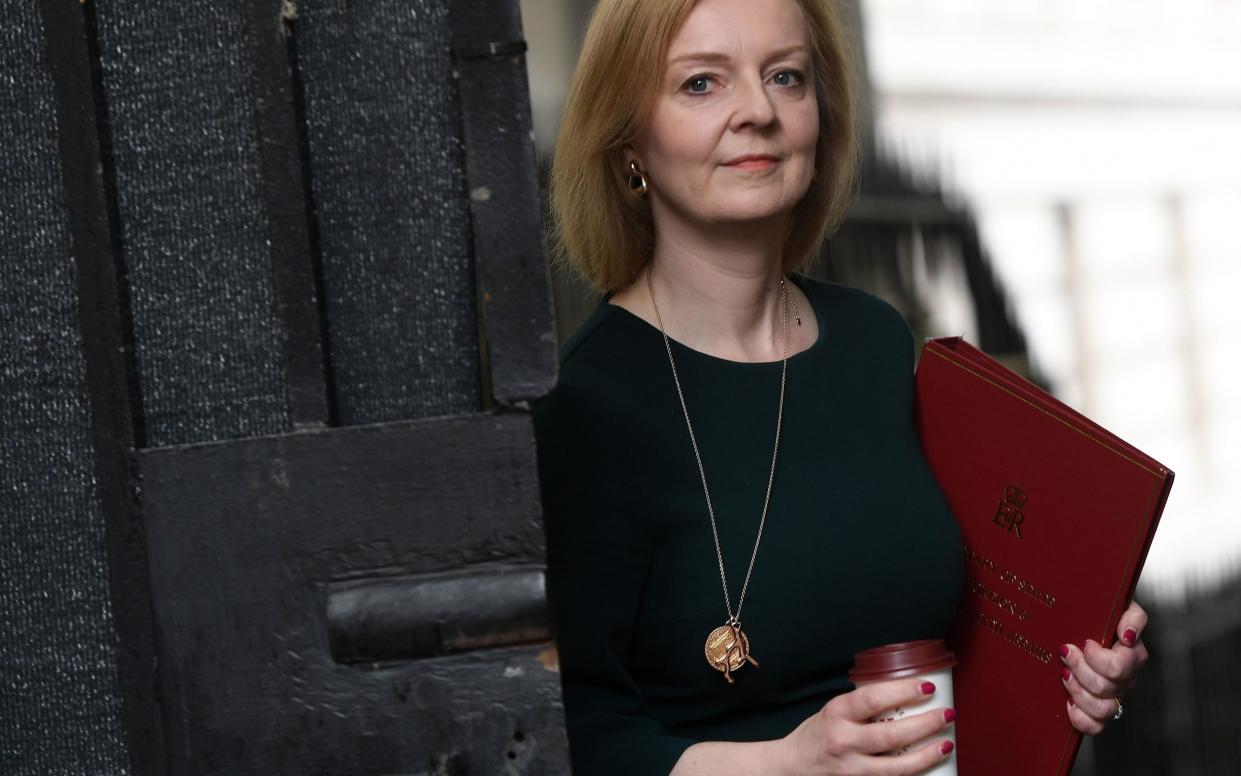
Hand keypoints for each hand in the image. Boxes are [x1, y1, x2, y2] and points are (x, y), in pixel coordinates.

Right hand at [777, 678, 955, 774]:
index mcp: (837, 713)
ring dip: (926, 755)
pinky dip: (912, 774)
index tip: (927, 686)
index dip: (903, 691)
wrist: (793, 767)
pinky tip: (929, 767)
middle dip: (924, 724)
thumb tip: (904, 694)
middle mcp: (843, 742)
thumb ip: (863, 706)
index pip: (873, 698)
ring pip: (896, 767)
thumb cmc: (818, 735)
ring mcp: (851, 769)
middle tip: (946, 714)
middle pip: (891, 735)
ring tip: (946, 743)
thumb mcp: (835, 711)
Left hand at [1059, 599, 1148, 734]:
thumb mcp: (1120, 604)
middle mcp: (1126, 678)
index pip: (1120, 667)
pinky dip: (1080, 718)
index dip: (1097, 658)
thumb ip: (1132, 616)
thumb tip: (1128, 636)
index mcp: (1133, 654)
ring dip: (1078, 692)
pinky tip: (1067, 701)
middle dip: (1080, 669)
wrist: (1084, 620)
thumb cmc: (1102, 612)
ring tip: (1064, 674)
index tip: (1084, 642)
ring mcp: (1113, 695)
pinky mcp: (1098, 709)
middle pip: (1107, 687)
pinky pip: (1096, 726)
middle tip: (1066, 653)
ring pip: (1103, 709)